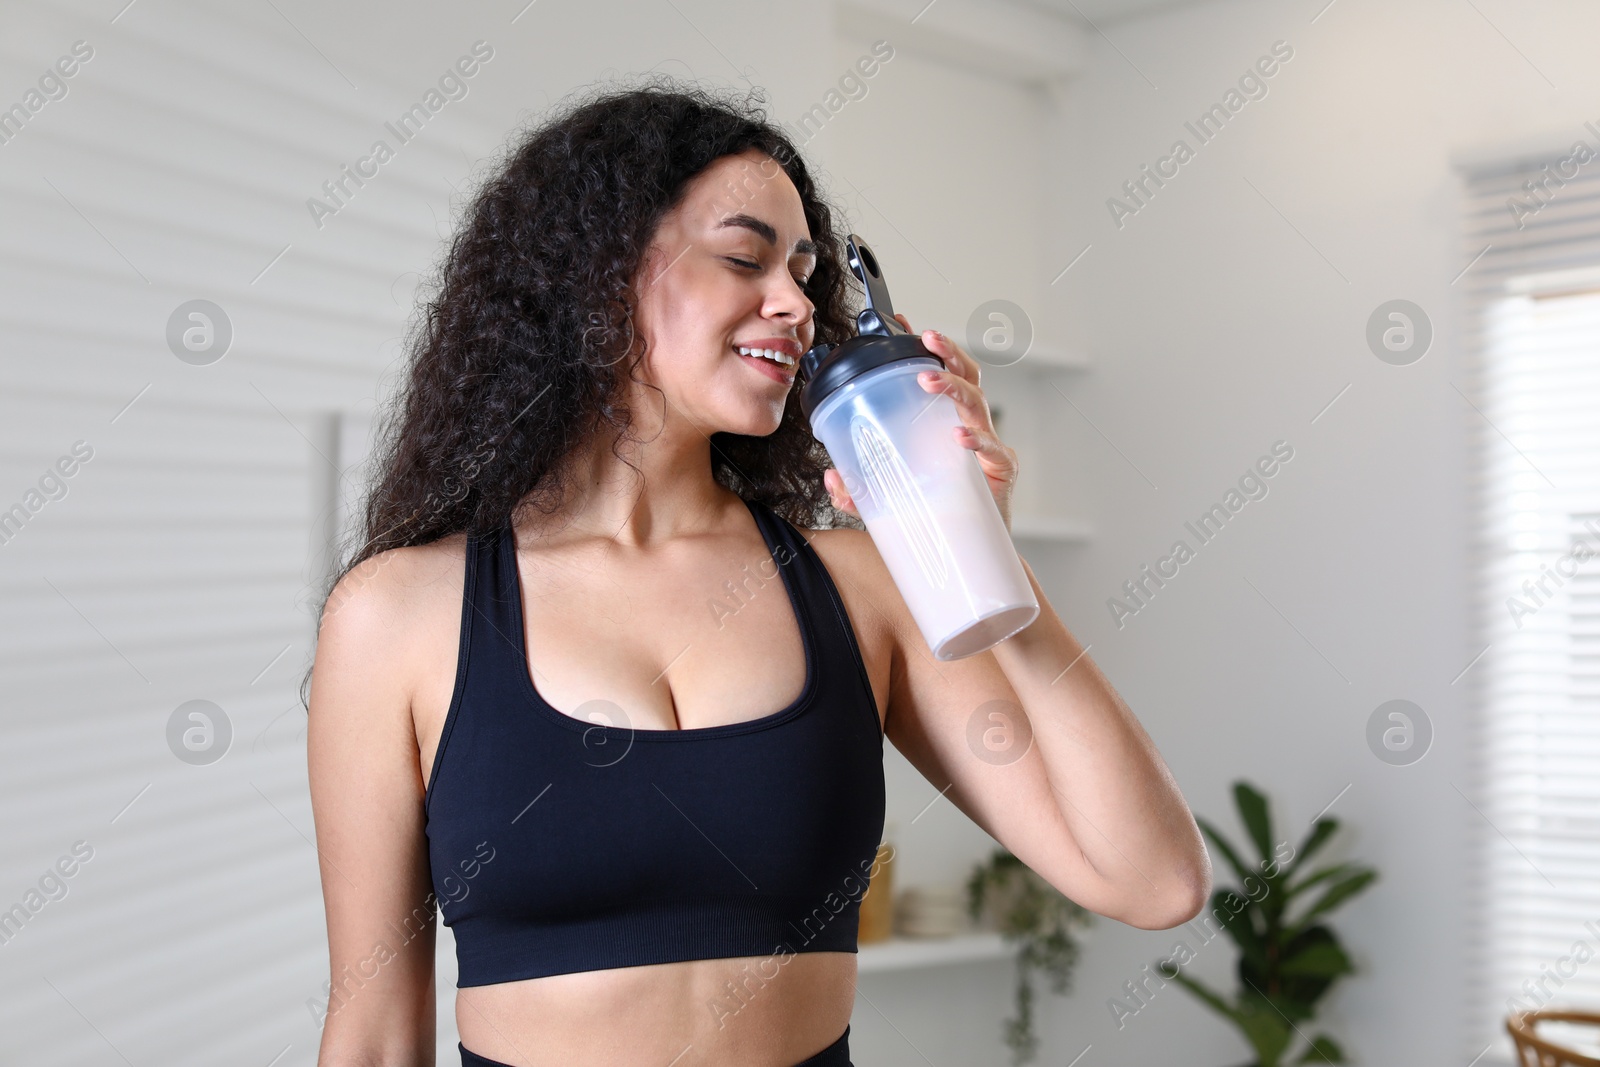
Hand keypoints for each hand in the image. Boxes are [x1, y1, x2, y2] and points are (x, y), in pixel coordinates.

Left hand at [824, 313, 1019, 529]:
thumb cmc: (935, 515)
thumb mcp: (887, 499)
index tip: (903, 323)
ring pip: (977, 404)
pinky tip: (959, 437)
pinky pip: (992, 450)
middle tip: (926, 338)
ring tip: (929, 379)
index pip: (939, 375)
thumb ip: (858, 490)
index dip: (926, 349)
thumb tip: (832, 477)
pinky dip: (976, 441)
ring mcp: (986, 447)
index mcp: (943, 424)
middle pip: (966, 377)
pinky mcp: (1000, 472)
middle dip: (948, 353)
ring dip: (953, 386)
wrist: (966, 556)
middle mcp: (968, 427)